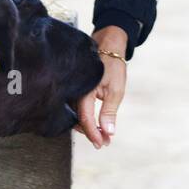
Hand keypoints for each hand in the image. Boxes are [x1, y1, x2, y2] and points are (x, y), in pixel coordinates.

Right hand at [73, 26, 127, 147]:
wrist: (107, 44)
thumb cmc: (112, 64)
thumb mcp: (116, 90)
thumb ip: (109, 112)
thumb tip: (108, 132)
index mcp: (83, 92)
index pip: (85, 120)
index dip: (93, 135)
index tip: (102, 144)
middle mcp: (73, 92)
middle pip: (78, 120)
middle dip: (91, 133)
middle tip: (104, 142)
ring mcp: (72, 90)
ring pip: (75, 115)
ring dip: (88, 126)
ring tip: (102, 135)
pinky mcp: (74, 89)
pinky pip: (75, 108)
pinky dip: (85, 117)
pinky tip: (95, 122)